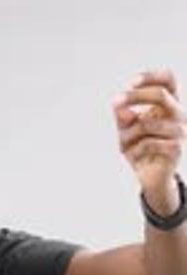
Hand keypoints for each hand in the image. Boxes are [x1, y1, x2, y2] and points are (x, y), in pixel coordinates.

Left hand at [113, 70, 186, 197]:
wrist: (152, 178)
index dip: (150, 77)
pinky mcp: (177, 149)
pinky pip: (148, 143)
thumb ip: (123, 116)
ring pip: (147, 123)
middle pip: (161, 94)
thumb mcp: (127, 130)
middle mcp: (180, 114)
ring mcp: (181, 131)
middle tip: (115, 102)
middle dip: (135, 97)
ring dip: (127, 134)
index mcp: (171, 104)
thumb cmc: (141, 149)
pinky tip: (133, 157)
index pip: (168, 79)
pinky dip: (134, 151)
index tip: (130, 84)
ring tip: (122, 145)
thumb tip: (119, 106)